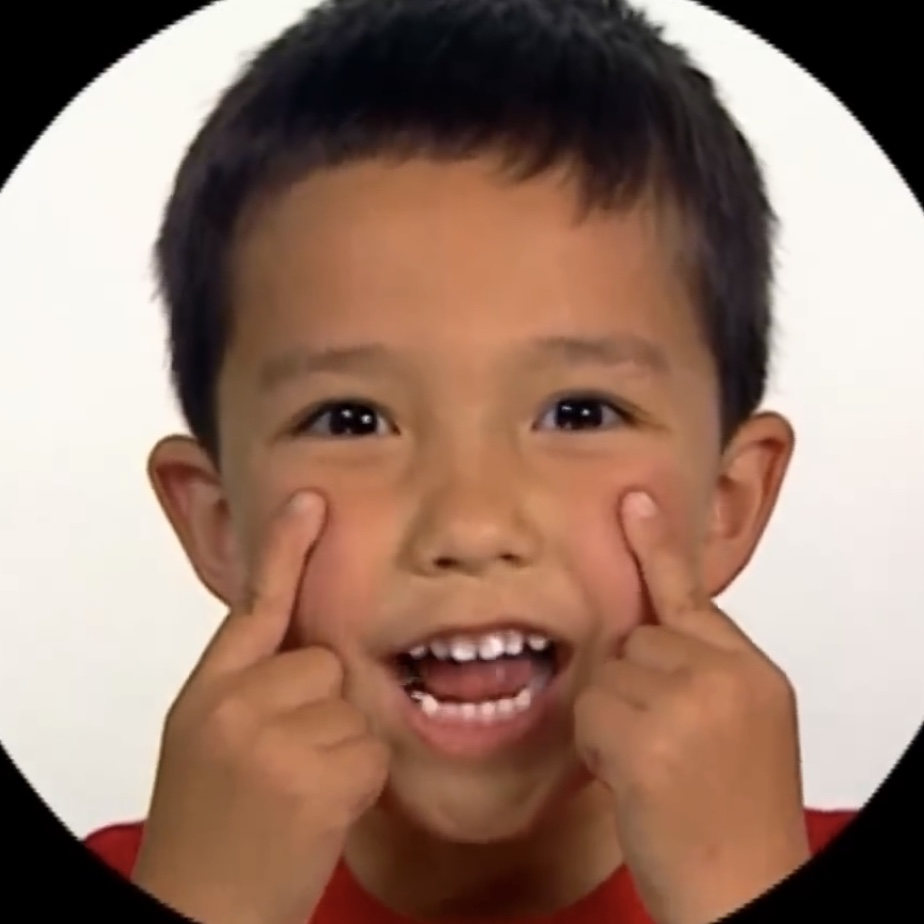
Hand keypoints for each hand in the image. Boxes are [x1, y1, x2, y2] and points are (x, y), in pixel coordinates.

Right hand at [132, 492, 389, 923]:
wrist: (196, 913)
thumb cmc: (209, 832)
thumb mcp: (208, 740)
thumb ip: (249, 687)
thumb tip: (307, 653)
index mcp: (208, 691)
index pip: (255, 603)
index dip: (285, 548)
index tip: (310, 500)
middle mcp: (236, 702)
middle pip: (326, 661)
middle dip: (322, 709)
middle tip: (286, 767)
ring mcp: (275, 736)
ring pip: (353, 708)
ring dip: (340, 750)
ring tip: (295, 795)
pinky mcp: (318, 774)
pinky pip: (371, 750)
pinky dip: (357, 784)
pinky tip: (316, 814)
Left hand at [574, 492, 808, 923]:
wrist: (745, 893)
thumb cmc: (732, 821)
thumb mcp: (739, 728)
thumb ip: (702, 672)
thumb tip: (646, 640)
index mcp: (752, 673)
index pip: (691, 594)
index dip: (658, 547)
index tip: (635, 498)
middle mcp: (725, 675)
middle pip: (634, 640)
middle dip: (632, 690)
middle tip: (667, 751)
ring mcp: (688, 700)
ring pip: (606, 675)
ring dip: (613, 722)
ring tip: (655, 771)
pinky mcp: (648, 734)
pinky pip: (588, 711)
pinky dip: (597, 748)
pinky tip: (635, 782)